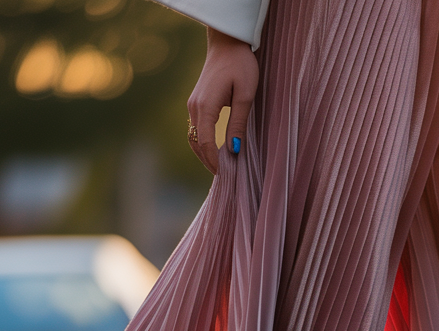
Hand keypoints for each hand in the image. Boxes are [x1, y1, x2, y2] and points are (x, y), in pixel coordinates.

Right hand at [187, 28, 258, 173]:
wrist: (228, 44)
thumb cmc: (240, 66)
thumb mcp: (245, 96)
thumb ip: (238, 124)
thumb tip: (234, 151)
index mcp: (205, 107)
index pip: (206, 143)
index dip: (215, 162)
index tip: (227, 176)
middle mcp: (194, 107)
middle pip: (196, 144)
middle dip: (209, 162)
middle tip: (226, 178)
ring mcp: (193, 104)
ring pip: (193, 138)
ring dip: (205, 155)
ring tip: (221, 169)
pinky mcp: (196, 103)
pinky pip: (196, 129)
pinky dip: (203, 144)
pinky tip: (217, 152)